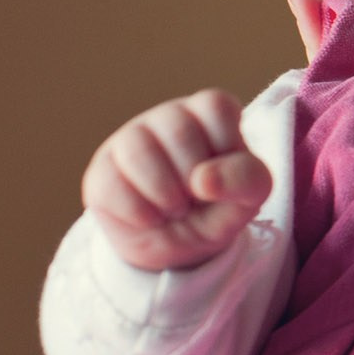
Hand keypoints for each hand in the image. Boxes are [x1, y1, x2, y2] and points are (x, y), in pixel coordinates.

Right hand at [81, 91, 272, 271]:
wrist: (181, 248)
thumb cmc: (219, 207)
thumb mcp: (251, 196)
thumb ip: (246, 179)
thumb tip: (202, 179)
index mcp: (210, 112)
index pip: (216, 106)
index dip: (226, 147)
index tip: (228, 172)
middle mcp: (169, 116)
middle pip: (178, 129)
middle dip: (194, 178)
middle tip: (199, 198)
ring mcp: (131, 140)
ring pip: (138, 150)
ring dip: (166, 194)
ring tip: (176, 210)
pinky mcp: (102, 171)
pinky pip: (111, 184)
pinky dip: (140, 213)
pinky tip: (151, 219)